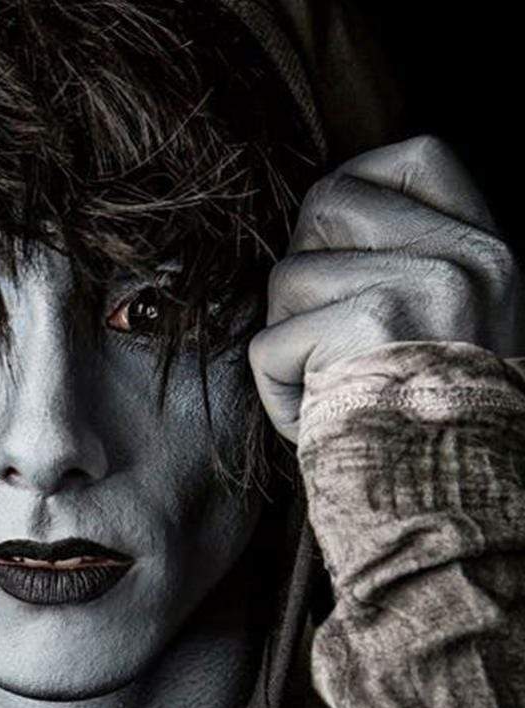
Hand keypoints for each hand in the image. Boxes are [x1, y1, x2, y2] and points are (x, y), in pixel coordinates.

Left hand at [249, 135, 522, 441]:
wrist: (447, 504)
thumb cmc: (426, 424)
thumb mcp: (451, 329)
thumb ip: (411, 263)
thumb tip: (322, 219)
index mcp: (486, 253)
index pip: (418, 157)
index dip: (356, 183)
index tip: (332, 238)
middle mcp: (463, 260)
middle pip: (326, 205)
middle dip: (301, 273)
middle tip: (323, 335)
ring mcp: (421, 287)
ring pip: (287, 277)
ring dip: (286, 339)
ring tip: (330, 384)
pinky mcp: (370, 326)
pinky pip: (268, 345)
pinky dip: (275, 390)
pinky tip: (317, 414)